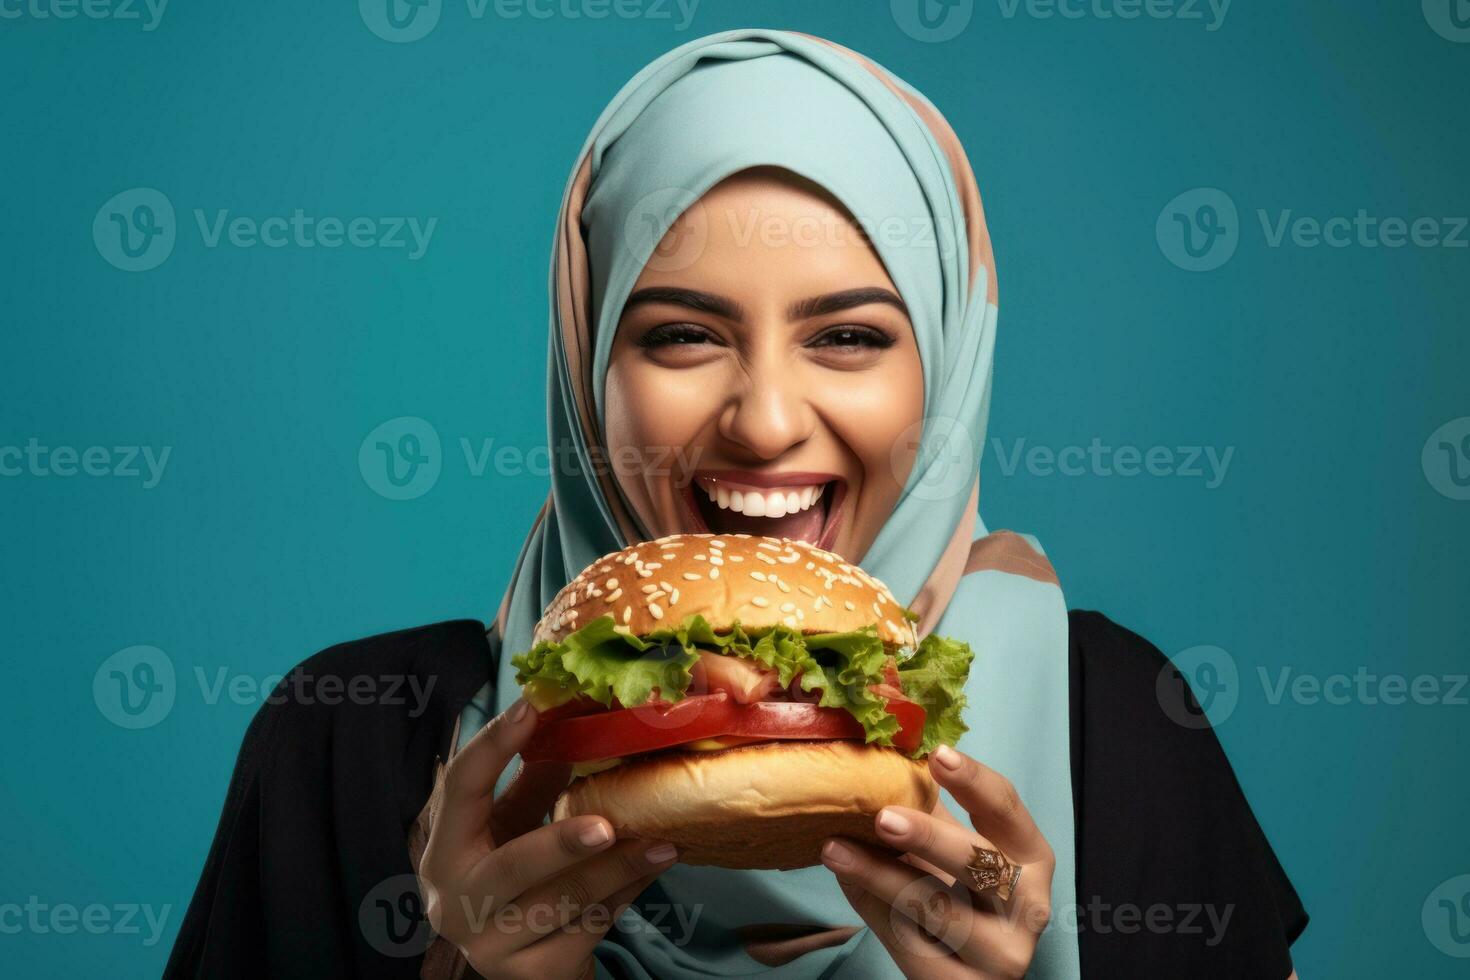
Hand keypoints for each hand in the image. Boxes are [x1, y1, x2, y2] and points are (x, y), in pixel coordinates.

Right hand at [418, 698, 678, 979]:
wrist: (522, 964)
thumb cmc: (514, 880)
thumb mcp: (513, 827)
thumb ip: (533, 782)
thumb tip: (568, 718)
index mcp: (444, 852)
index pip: (459, 790)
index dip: (492, 746)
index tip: (532, 706)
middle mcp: (456, 903)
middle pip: (511, 867)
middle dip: (560, 844)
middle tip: (607, 825)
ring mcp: (492, 946)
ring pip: (563, 903)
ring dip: (619, 870)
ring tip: (663, 843)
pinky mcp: (533, 974)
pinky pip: (589, 929)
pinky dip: (625, 896)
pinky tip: (653, 872)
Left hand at [820, 744, 1054, 977]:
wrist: (966, 976)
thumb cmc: (959, 896)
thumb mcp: (953, 851)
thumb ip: (929, 810)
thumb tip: (877, 759)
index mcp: (1031, 859)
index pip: (1008, 810)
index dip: (974, 781)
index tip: (936, 755)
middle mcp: (1029, 908)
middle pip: (979, 864)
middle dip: (930, 837)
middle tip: (882, 817)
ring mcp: (1002, 955)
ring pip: (939, 909)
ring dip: (881, 875)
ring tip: (835, 849)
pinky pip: (912, 945)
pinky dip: (874, 909)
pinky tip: (846, 882)